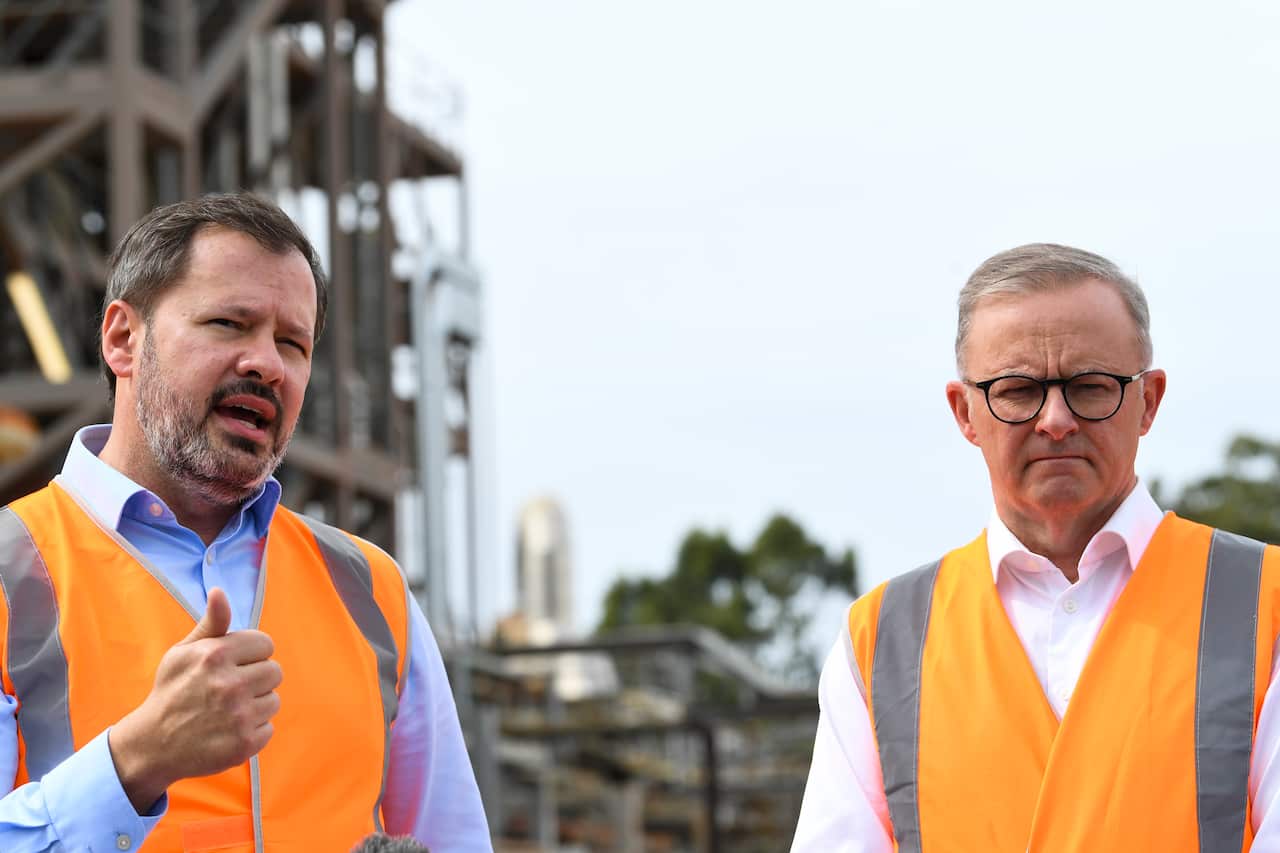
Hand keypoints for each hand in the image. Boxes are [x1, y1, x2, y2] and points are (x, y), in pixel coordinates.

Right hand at [108, 588, 281, 811]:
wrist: (153, 744)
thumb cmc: (171, 692)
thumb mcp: (183, 653)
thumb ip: (211, 623)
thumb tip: (220, 592)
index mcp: (216, 655)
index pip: (266, 644)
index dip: (252, 654)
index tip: (235, 665)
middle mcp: (230, 684)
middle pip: (274, 672)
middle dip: (256, 678)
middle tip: (231, 690)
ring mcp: (239, 716)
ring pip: (274, 700)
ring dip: (256, 705)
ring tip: (229, 710)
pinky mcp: (245, 743)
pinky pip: (269, 727)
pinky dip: (253, 730)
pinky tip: (229, 729)